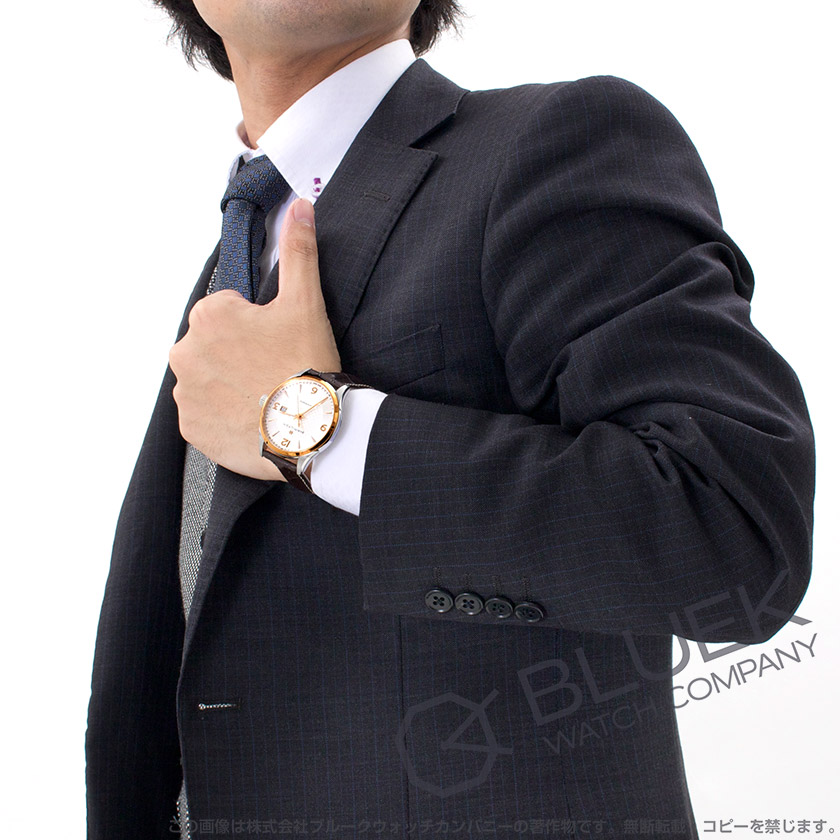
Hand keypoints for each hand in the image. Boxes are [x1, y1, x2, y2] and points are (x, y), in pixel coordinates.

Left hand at [169, 198, 340, 480]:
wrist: (310, 432)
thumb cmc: (306, 366)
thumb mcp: (306, 302)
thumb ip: (298, 250)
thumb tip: (299, 206)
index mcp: (209, 315)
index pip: (227, 312)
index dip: (256, 327)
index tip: (275, 343)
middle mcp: (185, 351)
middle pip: (213, 345)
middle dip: (237, 354)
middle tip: (272, 371)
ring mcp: (185, 392)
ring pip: (207, 379)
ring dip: (228, 384)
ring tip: (264, 397)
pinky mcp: (190, 427)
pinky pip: (203, 414)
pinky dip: (222, 415)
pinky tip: (252, 417)